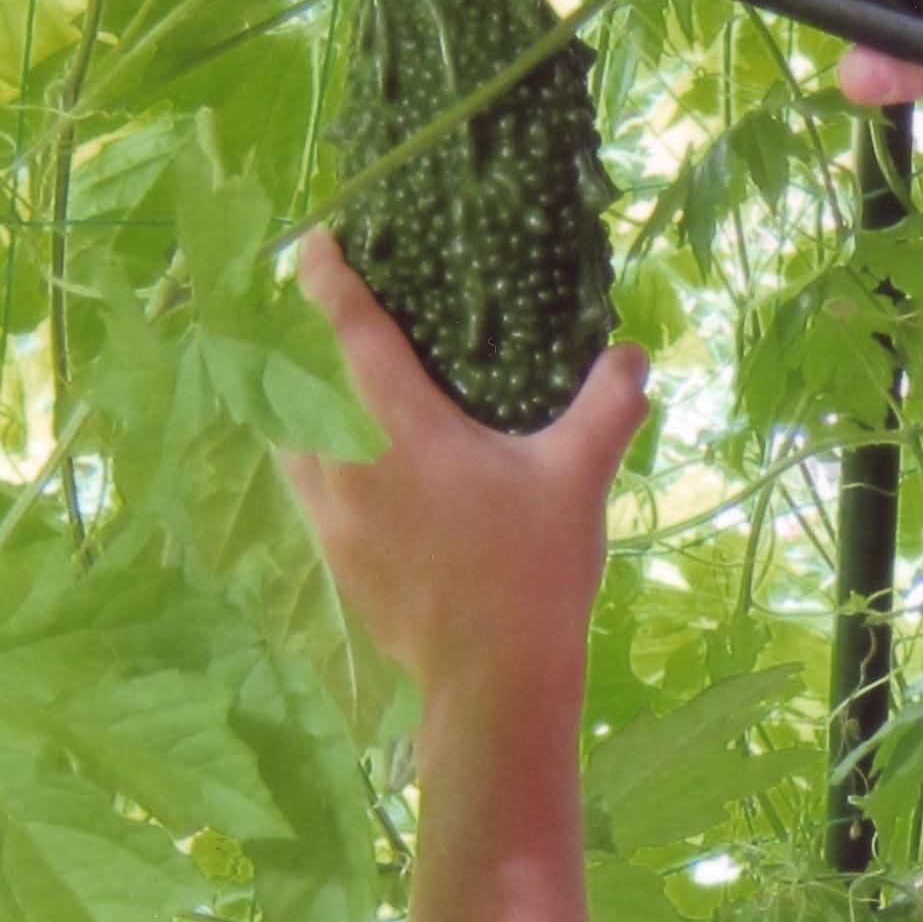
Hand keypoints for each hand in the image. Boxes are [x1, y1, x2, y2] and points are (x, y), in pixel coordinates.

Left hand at [283, 231, 649, 719]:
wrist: (491, 679)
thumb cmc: (534, 571)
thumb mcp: (578, 481)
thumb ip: (606, 407)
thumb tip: (634, 354)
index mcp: (399, 429)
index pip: (345, 332)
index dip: (323, 279)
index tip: (311, 242)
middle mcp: (346, 462)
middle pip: (295, 377)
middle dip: (298, 335)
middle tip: (318, 307)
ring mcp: (330, 514)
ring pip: (287, 433)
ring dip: (295, 397)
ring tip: (318, 379)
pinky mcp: (331, 555)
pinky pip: (300, 483)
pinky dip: (306, 451)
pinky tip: (337, 459)